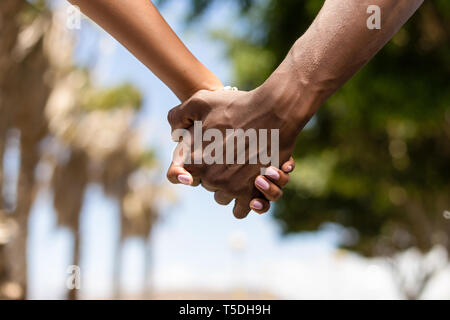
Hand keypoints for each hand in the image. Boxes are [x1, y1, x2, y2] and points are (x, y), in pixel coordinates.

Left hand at [166, 87, 304, 217]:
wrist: (273, 111)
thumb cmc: (237, 105)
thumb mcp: (200, 101)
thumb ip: (178, 116)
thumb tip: (173, 136)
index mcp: (195, 161)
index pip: (181, 174)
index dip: (191, 164)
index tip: (202, 153)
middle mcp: (211, 179)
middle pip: (206, 186)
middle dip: (212, 174)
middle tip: (225, 156)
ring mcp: (233, 188)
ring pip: (223, 197)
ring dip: (228, 188)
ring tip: (239, 168)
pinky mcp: (253, 192)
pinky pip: (240, 210)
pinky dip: (242, 203)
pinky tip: (248, 186)